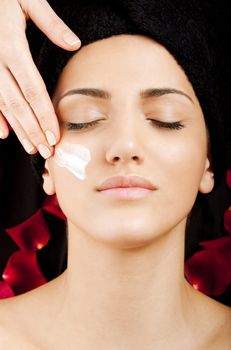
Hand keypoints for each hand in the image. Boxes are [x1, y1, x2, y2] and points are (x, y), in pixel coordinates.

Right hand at [0, 0, 80, 158]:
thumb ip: (50, 22)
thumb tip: (73, 42)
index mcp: (12, 46)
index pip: (32, 90)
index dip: (44, 115)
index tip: (55, 135)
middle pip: (18, 104)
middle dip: (33, 130)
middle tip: (46, 151)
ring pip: (3, 106)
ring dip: (18, 129)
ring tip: (31, 148)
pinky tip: (5, 133)